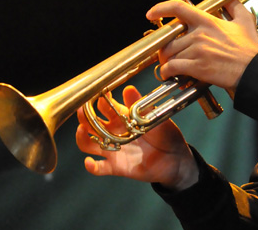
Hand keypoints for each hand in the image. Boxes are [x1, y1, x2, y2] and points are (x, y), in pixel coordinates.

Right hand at [75, 85, 198, 190]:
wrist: (176, 159)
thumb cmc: (166, 135)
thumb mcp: (154, 118)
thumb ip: (140, 106)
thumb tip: (128, 89)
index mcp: (122, 118)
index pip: (104, 106)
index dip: (97, 100)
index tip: (94, 94)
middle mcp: (114, 132)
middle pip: (91, 123)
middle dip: (84, 116)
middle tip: (82, 110)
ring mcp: (113, 149)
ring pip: (88, 144)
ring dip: (81, 137)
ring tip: (82, 130)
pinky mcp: (116, 166)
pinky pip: (99, 168)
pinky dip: (91, 166)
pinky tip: (89, 162)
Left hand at [146, 0, 257, 91]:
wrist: (254, 70)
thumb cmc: (250, 48)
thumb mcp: (244, 20)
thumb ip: (230, 3)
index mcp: (208, 21)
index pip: (178, 8)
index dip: (161, 8)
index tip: (150, 13)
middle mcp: (199, 34)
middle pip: (169, 38)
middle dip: (163, 47)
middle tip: (165, 53)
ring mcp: (197, 51)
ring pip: (170, 54)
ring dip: (166, 61)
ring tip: (168, 65)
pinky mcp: (197, 67)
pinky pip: (173, 68)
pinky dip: (167, 72)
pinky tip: (169, 75)